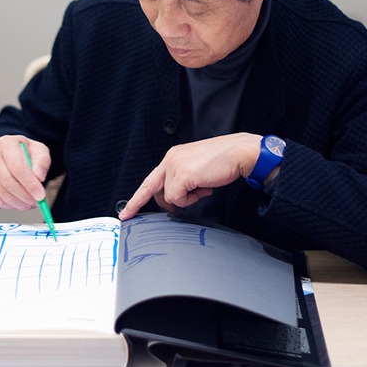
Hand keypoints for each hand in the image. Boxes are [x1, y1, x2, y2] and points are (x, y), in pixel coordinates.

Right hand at [0, 135, 51, 209]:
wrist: (9, 152)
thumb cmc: (25, 152)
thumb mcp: (39, 150)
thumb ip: (42, 162)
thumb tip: (39, 178)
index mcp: (6, 143)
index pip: (17, 167)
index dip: (30, 184)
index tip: (40, 195)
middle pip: (8, 182)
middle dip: (25, 196)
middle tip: (37, 201)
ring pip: (2, 194)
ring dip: (19, 203)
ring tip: (30, 203)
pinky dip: (10, 205)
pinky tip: (19, 202)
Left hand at [119, 133, 261, 219]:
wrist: (240, 153)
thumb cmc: (224, 162)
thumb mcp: (197, 169)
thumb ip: (183, 180)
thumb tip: (176, 198)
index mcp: (173, 156)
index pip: (150, 180)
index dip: (137, 198)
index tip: (126, 213)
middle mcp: (170, 158)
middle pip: (152, 189)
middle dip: (165, 202)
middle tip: (177, 206)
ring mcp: (174, 166)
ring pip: (169, 197)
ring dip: (188, 198)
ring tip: (204, 186)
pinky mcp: (181, 175)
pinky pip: (177, 198)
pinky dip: (191, 199)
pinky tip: (204, 187)